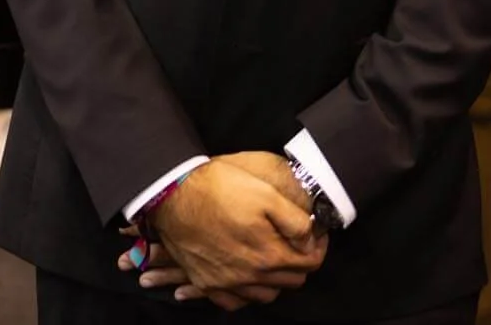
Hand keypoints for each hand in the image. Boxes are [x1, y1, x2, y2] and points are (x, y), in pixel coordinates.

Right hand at [143, 160, 324, 308]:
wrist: (172, 194)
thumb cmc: (217, 188)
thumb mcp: (264, 192)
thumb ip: (294, 220)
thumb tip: (311, 239)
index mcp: (268, 254)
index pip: (310, 263)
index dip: (318, 246)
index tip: (315, 234)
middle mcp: (249, 276)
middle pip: (291, 281)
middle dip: (300, 261)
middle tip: (296, 242)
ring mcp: (226, 283)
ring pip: (266, 295)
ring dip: (275, 279)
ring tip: (273, 256)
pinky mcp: (206, 283)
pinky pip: (234, 303)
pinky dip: (246, 293)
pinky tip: (247, 276)